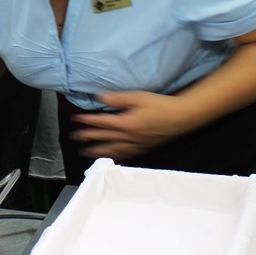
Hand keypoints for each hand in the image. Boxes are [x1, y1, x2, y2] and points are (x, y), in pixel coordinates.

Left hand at [69, 91, 186, 160]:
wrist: (181, 117)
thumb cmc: (160, 105)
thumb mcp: (138, 97)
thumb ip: (118, 99)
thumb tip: (100, 97)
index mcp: (126, 123)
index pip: (102, 122)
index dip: (88, 121)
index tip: (76, 119)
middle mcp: (129, 137)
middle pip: (104, 137)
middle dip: (88, 137)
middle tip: (75, 137)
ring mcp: (136, 145)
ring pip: (113, 149)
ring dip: (98, 151)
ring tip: (86, 152)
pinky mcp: (143, 149)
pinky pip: (125, 155)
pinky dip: (115, 157)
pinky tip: (110, 157)